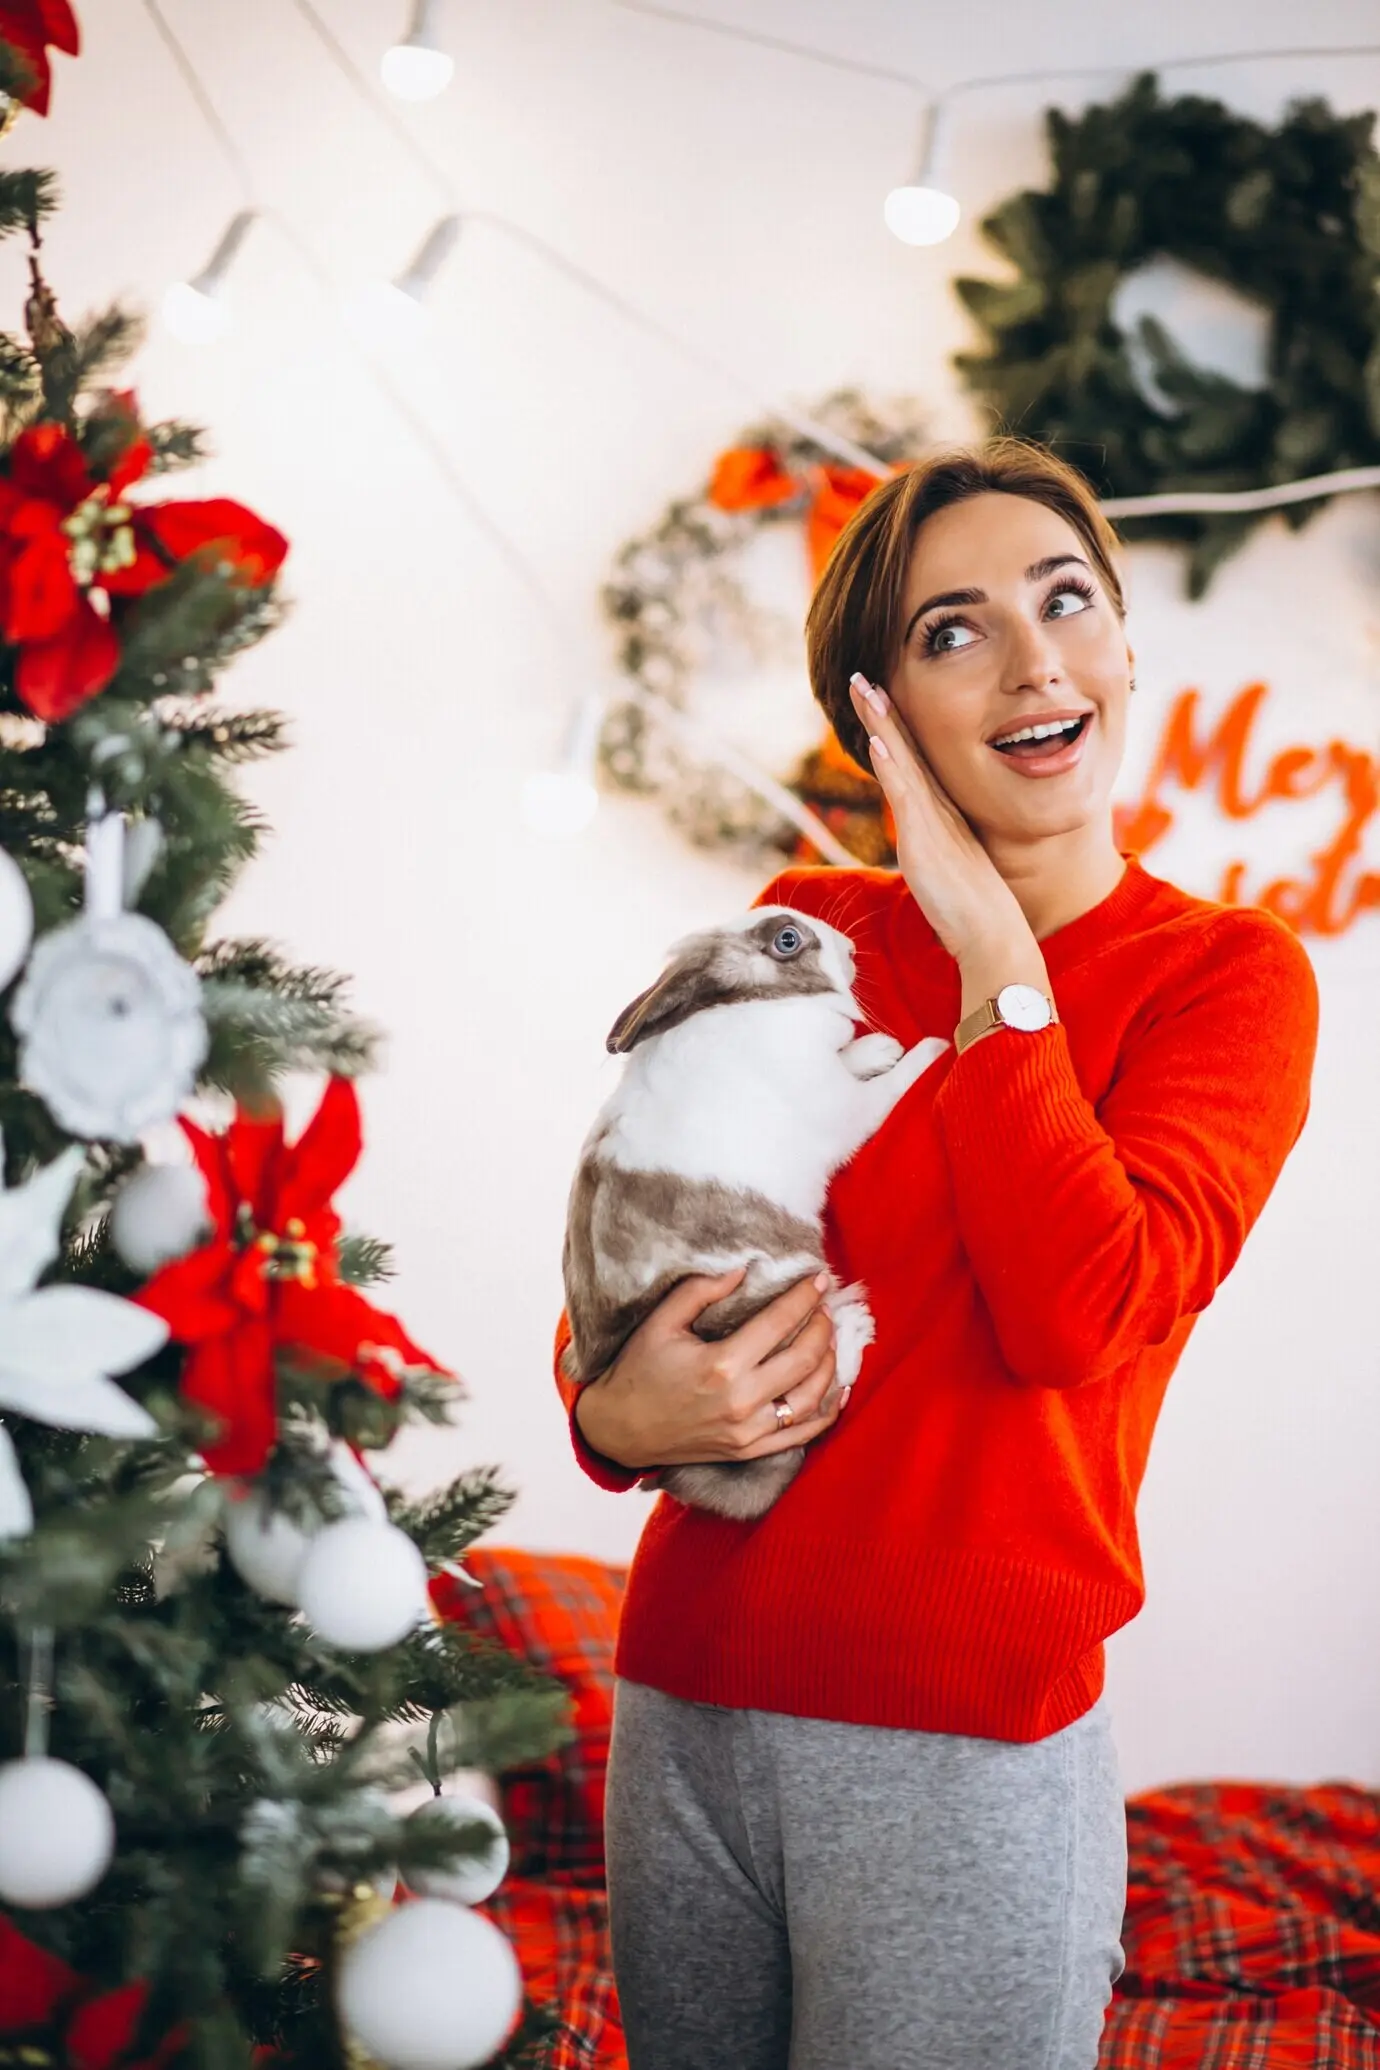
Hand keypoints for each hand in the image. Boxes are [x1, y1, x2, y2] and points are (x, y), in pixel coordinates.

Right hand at [573, 1266, 843, 1472]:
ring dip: (829, 1364)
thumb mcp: (661, 1322)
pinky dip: (826, 1413)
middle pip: (804, 1358)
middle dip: (822, 1326)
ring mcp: (748, 1432)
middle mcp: (741, 1401)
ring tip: (830, 1339)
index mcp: (721, 1364)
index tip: (819, 1279)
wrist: (619, 1429)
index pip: (779, 1323)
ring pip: (810, 1397)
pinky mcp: (749, 1451)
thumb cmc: (638, 1369)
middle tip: (825, 1307)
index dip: (804, 1297)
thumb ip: (700, 1290)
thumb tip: (742, 1270)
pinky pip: (801, 1435)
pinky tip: (836, 1389)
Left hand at [849, 671, 1027, 961]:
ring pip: (902, 760)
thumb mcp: (947, 873)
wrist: (992, 933)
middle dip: (884, 712)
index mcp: (943, 814)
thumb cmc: (974, 912)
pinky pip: (905, 792)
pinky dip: (891, 763)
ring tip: (863, 688)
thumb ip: (934, 855)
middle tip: (862, 677)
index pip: (914, 762)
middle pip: (907, 749)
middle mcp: (938, 809)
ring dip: (882, 723)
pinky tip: (877, 738)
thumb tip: (924, 854)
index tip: (879, 699)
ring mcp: (933, 820)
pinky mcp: (925, 839)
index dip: (896, 730)